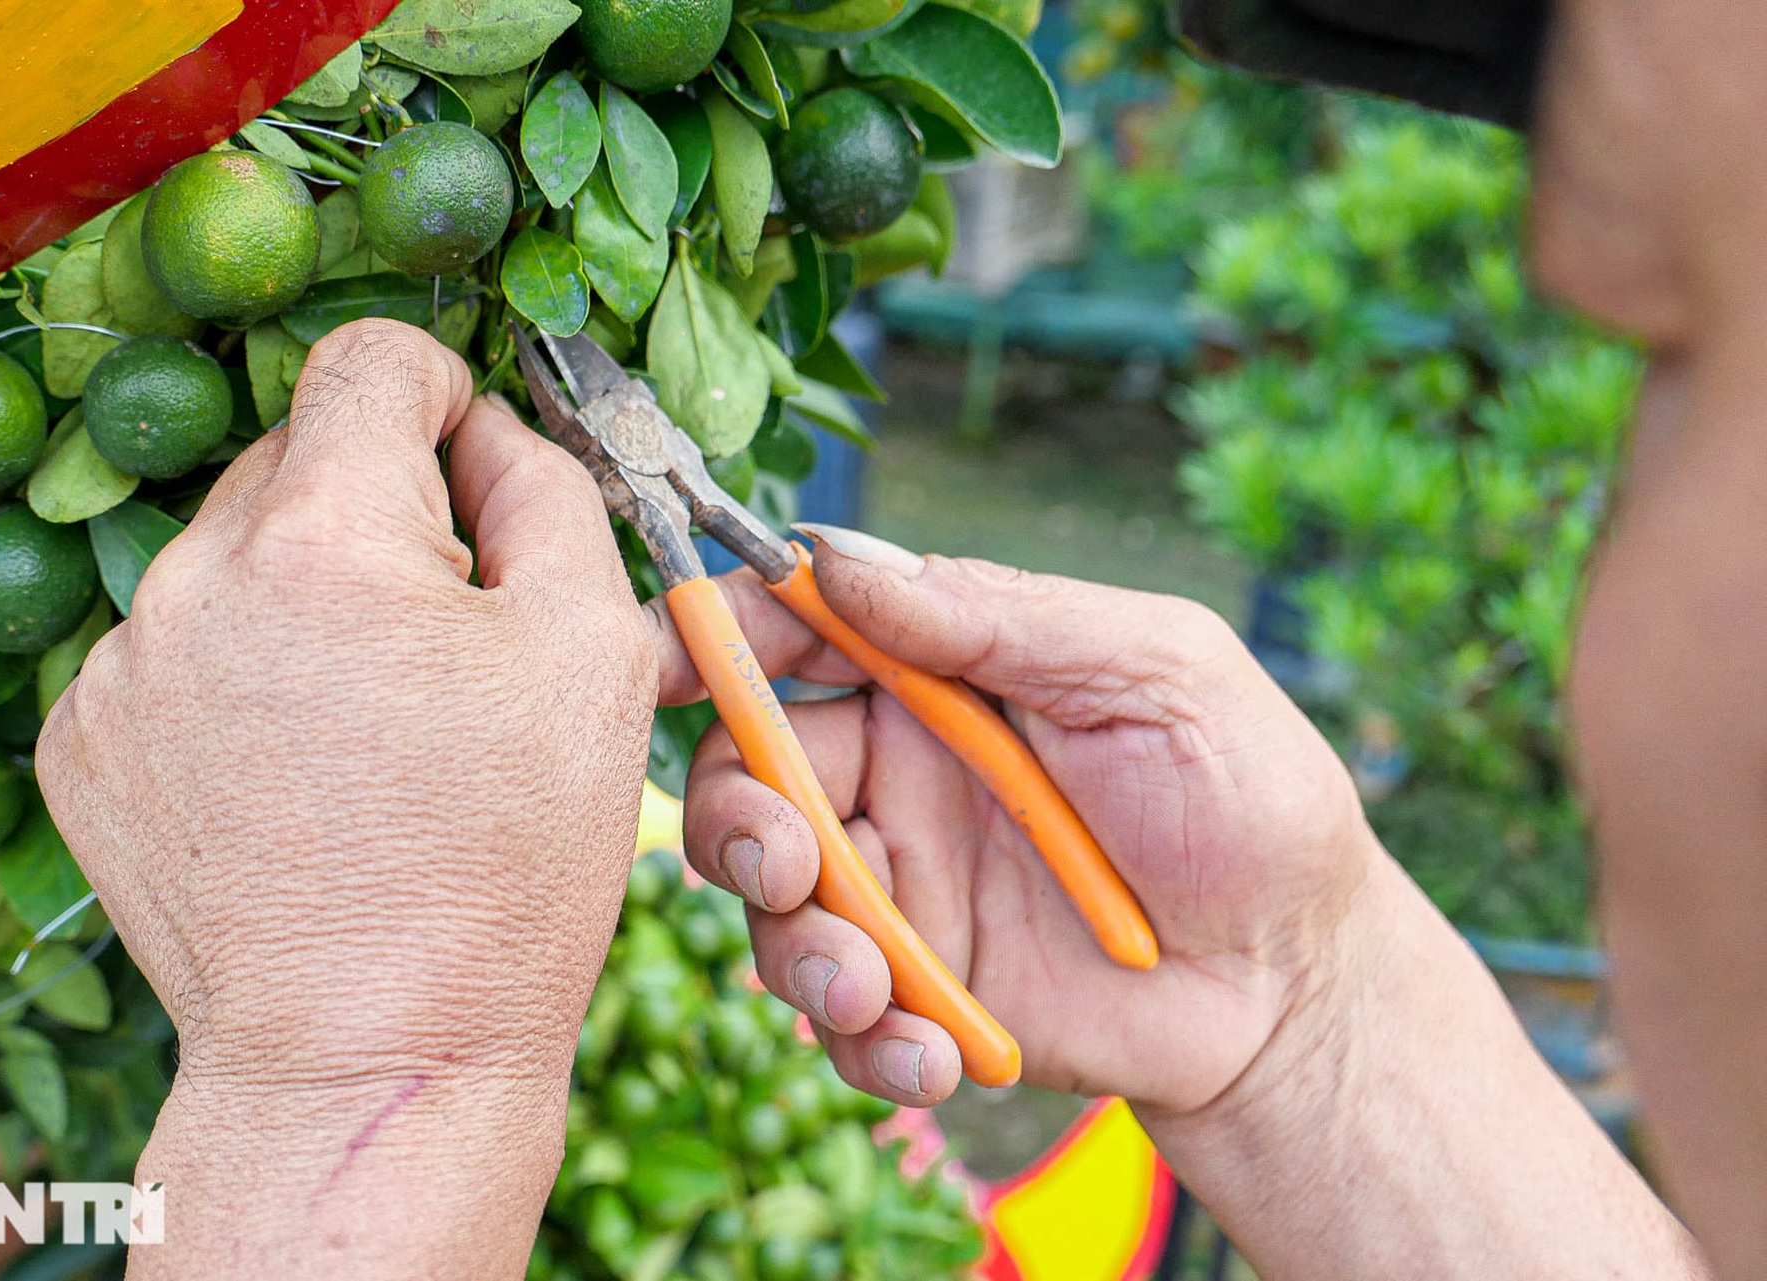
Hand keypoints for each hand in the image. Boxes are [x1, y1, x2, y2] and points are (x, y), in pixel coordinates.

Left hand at [36, 320, 655, 1276]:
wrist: (366, 1054)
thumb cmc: (502, 866)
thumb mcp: (591, 652)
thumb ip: (546, 491)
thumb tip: (489, 430)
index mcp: (323, 538)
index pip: (369, 363)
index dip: (441, 391)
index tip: (468, 456)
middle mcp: (193, 580)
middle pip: (297, 460)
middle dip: (379, 517)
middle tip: (444, 638)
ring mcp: (121, 668)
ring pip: (233, 559)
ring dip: (305, 599)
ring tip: (369, 731)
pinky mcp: (82, 743)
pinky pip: (175, 650)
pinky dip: (239, 677)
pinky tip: (297, 774)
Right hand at [655, 527, 1380, 1113]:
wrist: (1299, 984)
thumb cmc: (1248, 801)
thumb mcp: (1156, 669)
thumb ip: (1002, 615)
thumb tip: (844, 562)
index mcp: (945, 675)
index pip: (796, 634)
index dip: (713, 636)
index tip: (660, 661)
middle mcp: (901, 775)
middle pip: (745, 776)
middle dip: (734, 820)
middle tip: (784, 865)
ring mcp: (905, 889)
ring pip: (772, 906)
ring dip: (799, 949)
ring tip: (878, 990)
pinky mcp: (921, 993)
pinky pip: (840, 1018)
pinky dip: (866, 1041)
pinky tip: (938, 1052)